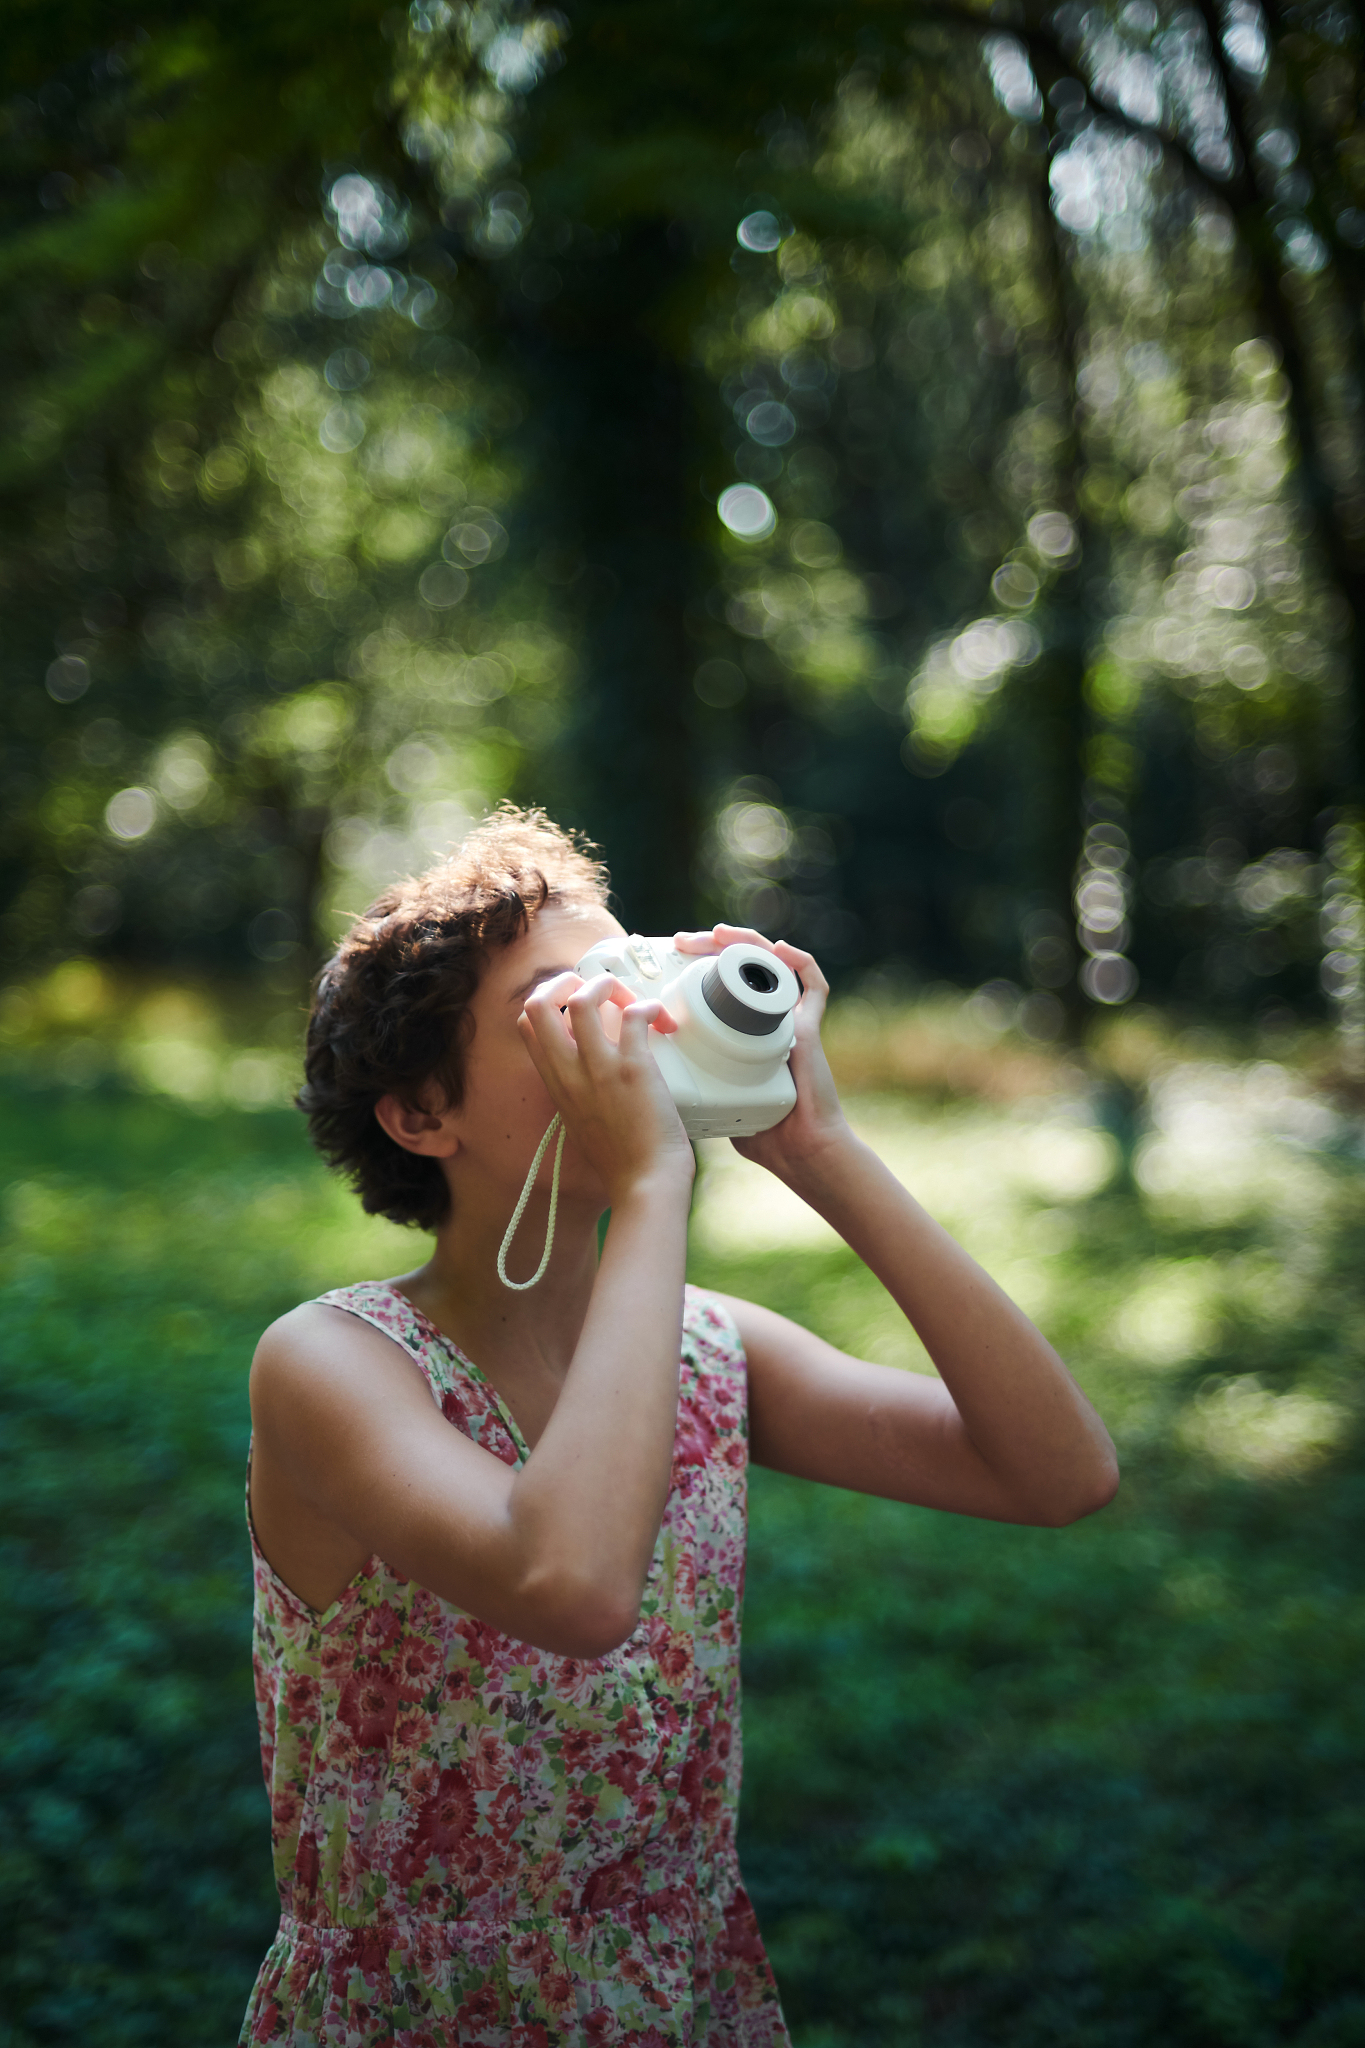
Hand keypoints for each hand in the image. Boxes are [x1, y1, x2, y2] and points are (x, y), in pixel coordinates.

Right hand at [518, 971, 693, 1203]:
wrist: (644, 1184)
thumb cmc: (621, 1160)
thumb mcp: (581, 1120)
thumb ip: (578, 1090)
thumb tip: (593, 1068)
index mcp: (556, 1084)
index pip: (525, 1024)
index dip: (547, 1000)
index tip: (573, 1002)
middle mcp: (569, 1072)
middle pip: (536, 1003)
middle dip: (565, 981)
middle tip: (595, 990)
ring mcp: (599, 1068)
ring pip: (583, 999)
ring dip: (608, 986)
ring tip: (628, 1000)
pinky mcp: (634, 1069)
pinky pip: (634, 1015)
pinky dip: (649, 1007)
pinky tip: (660, 1020)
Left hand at [672, 925, 848, 1179]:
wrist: (798, 1151)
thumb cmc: (763, 1134)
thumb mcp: (714, 1099)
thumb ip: (694, 1083)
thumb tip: (657, 1077)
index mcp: (742, 1032)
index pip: (719, 984)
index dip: (695, 966)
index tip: (665, 961)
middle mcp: (766, 1020)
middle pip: (741, 967)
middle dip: (711, 947)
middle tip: (682, 942)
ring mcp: (790, 1021)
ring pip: (773, 966)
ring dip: (746, 942)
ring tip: (718, 934)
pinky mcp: (811, 1028)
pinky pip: (814, 987)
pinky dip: (801, 963)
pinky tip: (781, 950)